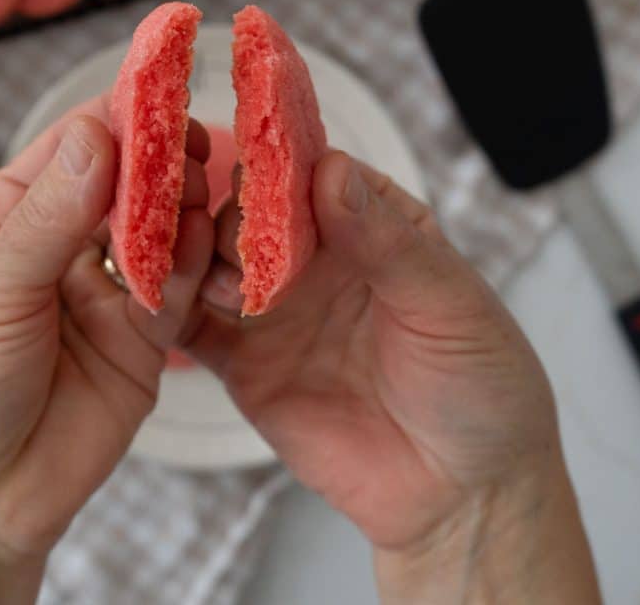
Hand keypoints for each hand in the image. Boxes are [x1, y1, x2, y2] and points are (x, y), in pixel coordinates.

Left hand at [0, 96, 213, 603]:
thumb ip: (52, 215)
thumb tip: (98, 131)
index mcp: (15, 217)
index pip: (77, 146)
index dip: (121, 112)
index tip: (166, 79)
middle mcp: (66, 246)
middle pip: (130, 183)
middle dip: (162, 160)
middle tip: (192, 147)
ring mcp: (109, 293)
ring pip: (165, 232)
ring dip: (186, 209)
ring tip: (199, 195)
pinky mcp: (145, 341)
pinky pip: (183, 291)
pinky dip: (200, 266)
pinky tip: (207, 247)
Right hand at [185, 152, 600, 602]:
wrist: (459, 496)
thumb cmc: (480, 385)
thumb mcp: (447, 303)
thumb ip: (386, 240)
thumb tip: (330, 169)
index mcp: (370, 226)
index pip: (312, 174)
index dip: (278, 156)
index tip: (245, 142)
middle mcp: (315, 260)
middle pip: (252, 212)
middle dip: (230, 208)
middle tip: (224, 223)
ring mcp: (274, 310)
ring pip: (212, 260)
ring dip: (193, 250)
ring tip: (189, 256)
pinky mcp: (242, 363)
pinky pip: (193, 326)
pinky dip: (168, 306)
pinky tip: (159, 296)